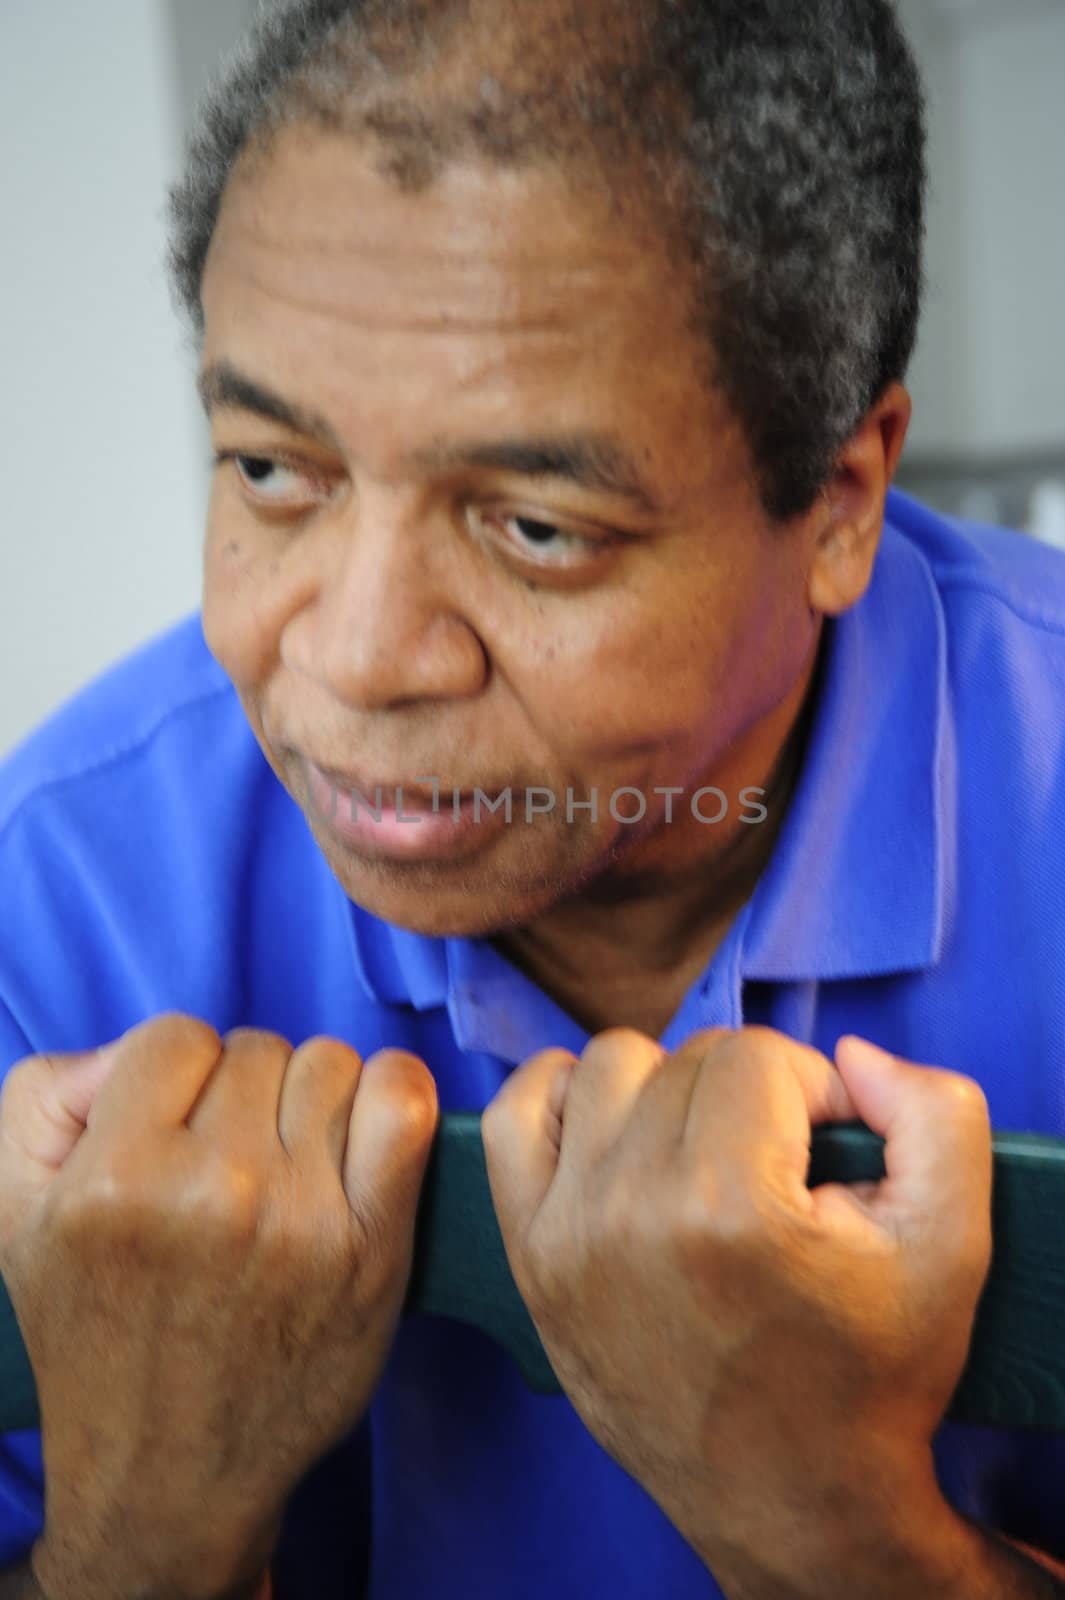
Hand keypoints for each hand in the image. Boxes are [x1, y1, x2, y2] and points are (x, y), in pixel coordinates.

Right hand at [0, 1014, 437, 1599]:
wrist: (169, 1472)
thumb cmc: (99, 1332)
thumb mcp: (19, 1216)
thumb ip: (50, 1097)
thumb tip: (130, 1052)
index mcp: (114, 1182)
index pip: (175, 1037)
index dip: (175, 1074)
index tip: (175, 1126)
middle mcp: (213, 1195)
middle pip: (258, 1048)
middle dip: (243, 1091)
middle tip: (229, 1157)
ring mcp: (301, 1222)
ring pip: (329, 1064)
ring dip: (311, 1099)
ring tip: (286, 1159)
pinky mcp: (373, 1250)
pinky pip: (404, 1101)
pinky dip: (391, 1092)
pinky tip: (361, 1129)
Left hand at [482, 1026, 991, 1590]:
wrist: (790, 1501)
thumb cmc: (870, 1374)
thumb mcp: (950, 1247)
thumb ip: (935, 1116)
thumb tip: (852, 1057)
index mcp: (730, 1208)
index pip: (761, 1056)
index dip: (813, 1092)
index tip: (829, 1157)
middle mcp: (631, 1211)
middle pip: (689, 1057)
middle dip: (749, 1096)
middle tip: (778, 1172)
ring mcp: (567, 1233)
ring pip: (609, 1066)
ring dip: (665, 1091)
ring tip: (707, 1156)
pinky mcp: (529, 1256)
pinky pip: (517, 1113)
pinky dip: (564, 1101)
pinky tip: (616, 1138)